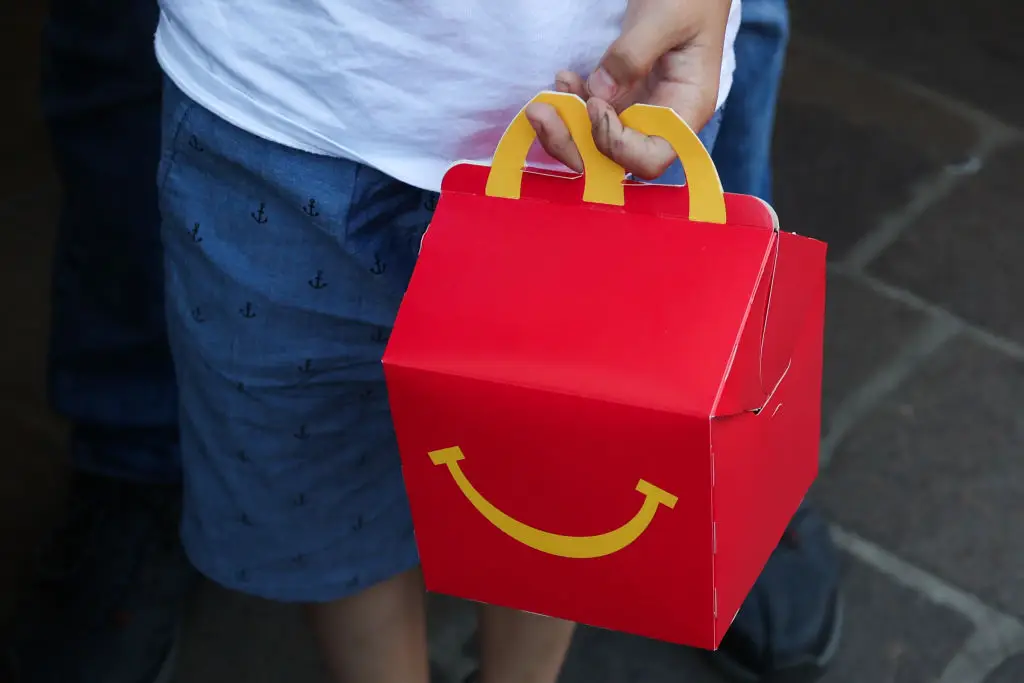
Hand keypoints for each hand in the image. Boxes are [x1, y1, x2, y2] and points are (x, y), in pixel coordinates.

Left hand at [527, 0, 730, 179]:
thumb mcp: (666, 19)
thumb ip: (634, 54)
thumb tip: (599, 91)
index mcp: (686, 111)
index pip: (650, 158)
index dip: (616, 144)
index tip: (596, 106)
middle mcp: (661, 121)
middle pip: (615, 159)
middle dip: (574, 144)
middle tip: (542, 114)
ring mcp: (639, 110)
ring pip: (596, 142)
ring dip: (564, 128)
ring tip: (541, 102)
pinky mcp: (621, 96)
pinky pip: (590, 115)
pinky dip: (570, 103)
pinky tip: (563, 78)